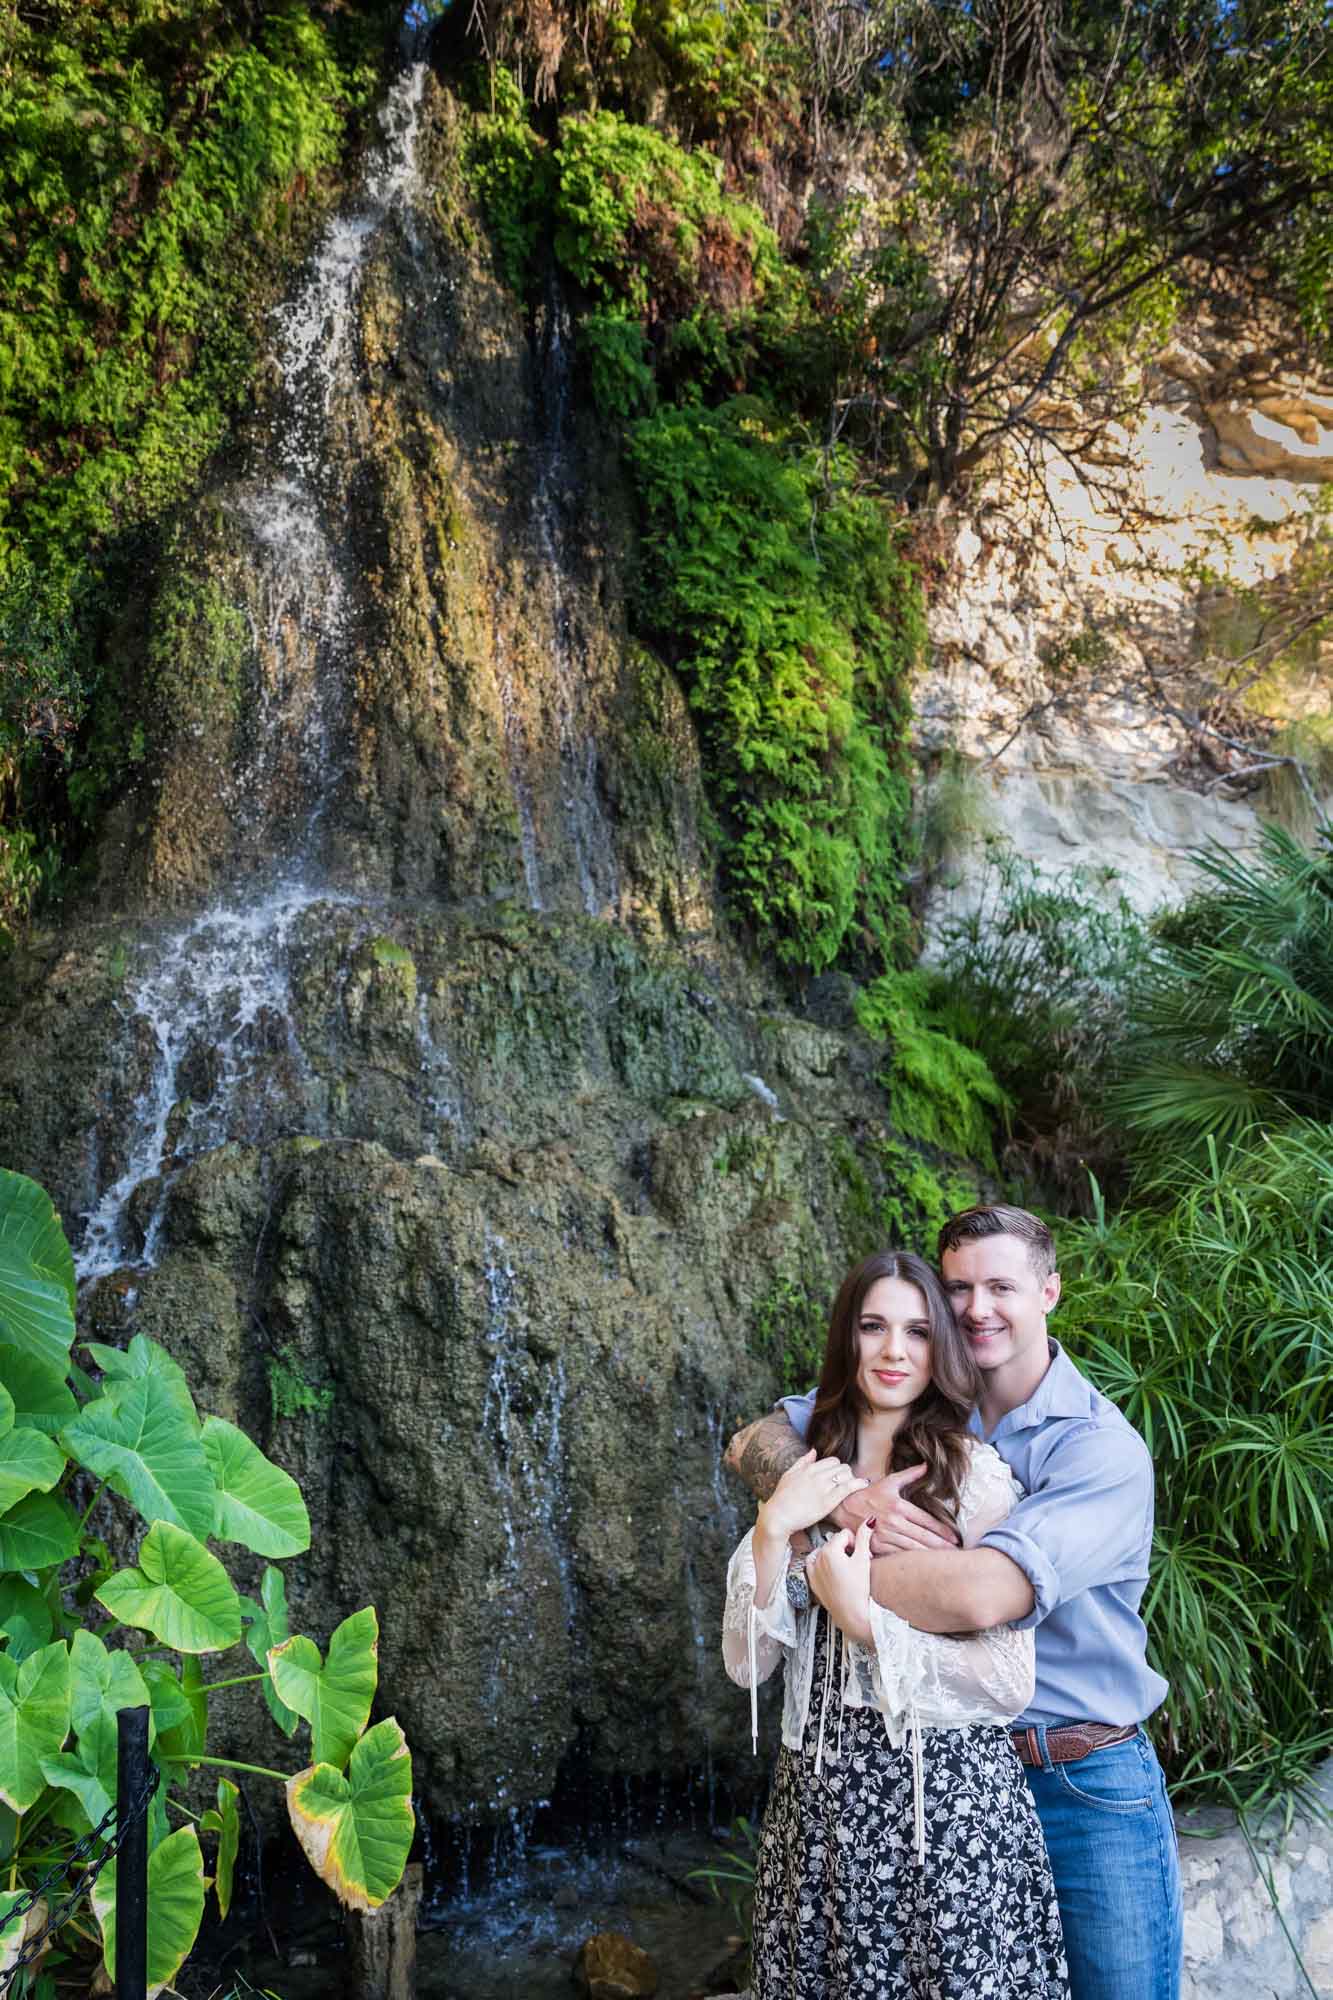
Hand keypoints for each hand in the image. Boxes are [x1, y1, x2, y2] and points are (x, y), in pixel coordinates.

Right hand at [756, 1449, 868, 1546]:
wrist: (777, 1516)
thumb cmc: (781, 1498)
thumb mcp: (789, 1475)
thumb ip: (802, 1462)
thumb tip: (813, 1450)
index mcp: (808, 1468)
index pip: (832, 1461)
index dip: (837, 1469)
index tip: (838, 1477)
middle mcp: (817, 1475)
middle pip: (841, 1466)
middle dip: (846, 1474)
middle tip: (845, 1484)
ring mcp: (823, 1487)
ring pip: (846, 1474)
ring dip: (851, 1479)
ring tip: (852, 1487)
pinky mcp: (828, 1501)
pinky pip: (848, 1487)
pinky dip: (858, 1484)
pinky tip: (864, 1484)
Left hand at [807, 1519, 872, 1643]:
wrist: (853, 1615)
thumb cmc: (858, 1591)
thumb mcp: (863, 1559)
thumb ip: (864, 1537)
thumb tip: (869, 1521)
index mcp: (829, 1551)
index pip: (845, 1534)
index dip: (856, 1542)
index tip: (862, 1554)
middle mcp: (818, 1559)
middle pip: (834, 1542)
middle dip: (846, 1549)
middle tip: (856, 1563)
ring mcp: (813, 1571)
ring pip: (825, 1553)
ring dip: (835, 1556)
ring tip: (846, 1569)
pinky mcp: (813, 1582)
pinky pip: (815, 1565)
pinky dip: (823, 1565)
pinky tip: (834, 1572)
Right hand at [828, 1462, 960, 1556]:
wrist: (842, 1506)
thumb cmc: (869, 1494)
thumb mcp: (889, 1482)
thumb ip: (910, 1474)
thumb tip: (927, 1465)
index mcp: (899, 1506)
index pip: (926, 1520)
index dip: (943, 1530)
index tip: (955, 1537)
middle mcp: (893, 1521)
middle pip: (923, 1537)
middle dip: (941, 1545)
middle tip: (956, 1551)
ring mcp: (885, 1535)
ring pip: (912, 1548)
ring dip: (929, 1555)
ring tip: (944, 1560)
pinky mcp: (876, 1546)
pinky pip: (897, 1555)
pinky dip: (910, 1561)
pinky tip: (922, 1565)